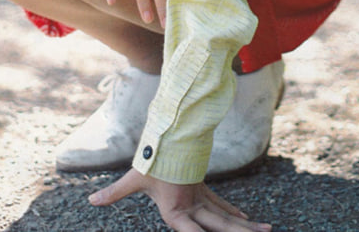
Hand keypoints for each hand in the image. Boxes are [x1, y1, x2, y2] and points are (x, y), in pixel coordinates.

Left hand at [89, 168, 271, 231]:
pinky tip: (246, 221)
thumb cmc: (150, 161)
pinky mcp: (204, 191)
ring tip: (267, 231)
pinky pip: (222, 206)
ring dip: (245, 225)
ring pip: (226, 216)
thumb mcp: (133, 178)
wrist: (165, 136)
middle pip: (221, 224)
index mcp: (177, 209)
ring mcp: (201, 198)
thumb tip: (91, 199)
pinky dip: (234, 215)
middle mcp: (193, 206)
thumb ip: (114, 192)